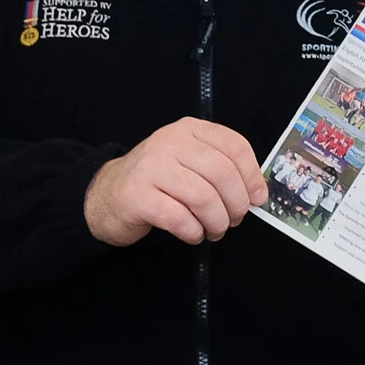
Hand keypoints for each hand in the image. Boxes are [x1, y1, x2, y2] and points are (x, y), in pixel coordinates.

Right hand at [85, 118, 269, 245]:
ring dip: (217, 222)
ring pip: (203, 198)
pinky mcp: (136, 196)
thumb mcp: (188, 163)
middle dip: (236, 204)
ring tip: (214, 231)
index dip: (252, 176)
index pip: (234, 146)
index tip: (257, 198)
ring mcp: (150, 168)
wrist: (106, 195)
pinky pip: (179, 218)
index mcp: (188, 130)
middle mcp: (168, 142)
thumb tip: (258, 193)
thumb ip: (220, 168)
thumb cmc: (156, 182)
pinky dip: (194, 232)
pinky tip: (193, 234)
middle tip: (234, 220)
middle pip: (222, 173)